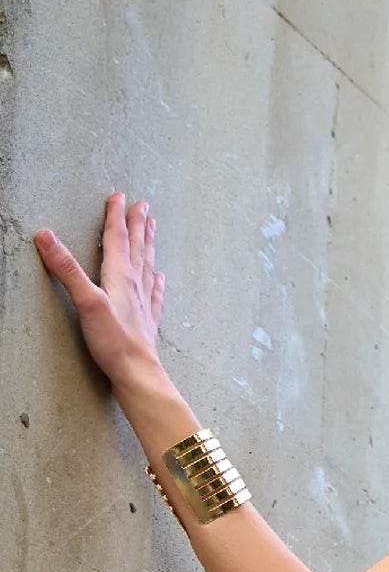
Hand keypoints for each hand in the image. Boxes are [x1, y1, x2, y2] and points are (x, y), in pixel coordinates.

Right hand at [33, 191, 168, 392]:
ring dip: (148, 246)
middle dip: (138, 225)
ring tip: (153, 229)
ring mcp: (143, 304)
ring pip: (147, 266)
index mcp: (121, 276)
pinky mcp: (146, 323)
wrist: (139, 375)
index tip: (119, 196)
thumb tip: (45, 236)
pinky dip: (157, 282)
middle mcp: (135, 286)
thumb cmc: (114, 341)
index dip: (116, 216)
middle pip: (137, 248)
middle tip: (144, 205)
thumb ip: (66, 269)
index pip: (117, 238)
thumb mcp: (86, 301)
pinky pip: (154, 295)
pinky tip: (160, 278)